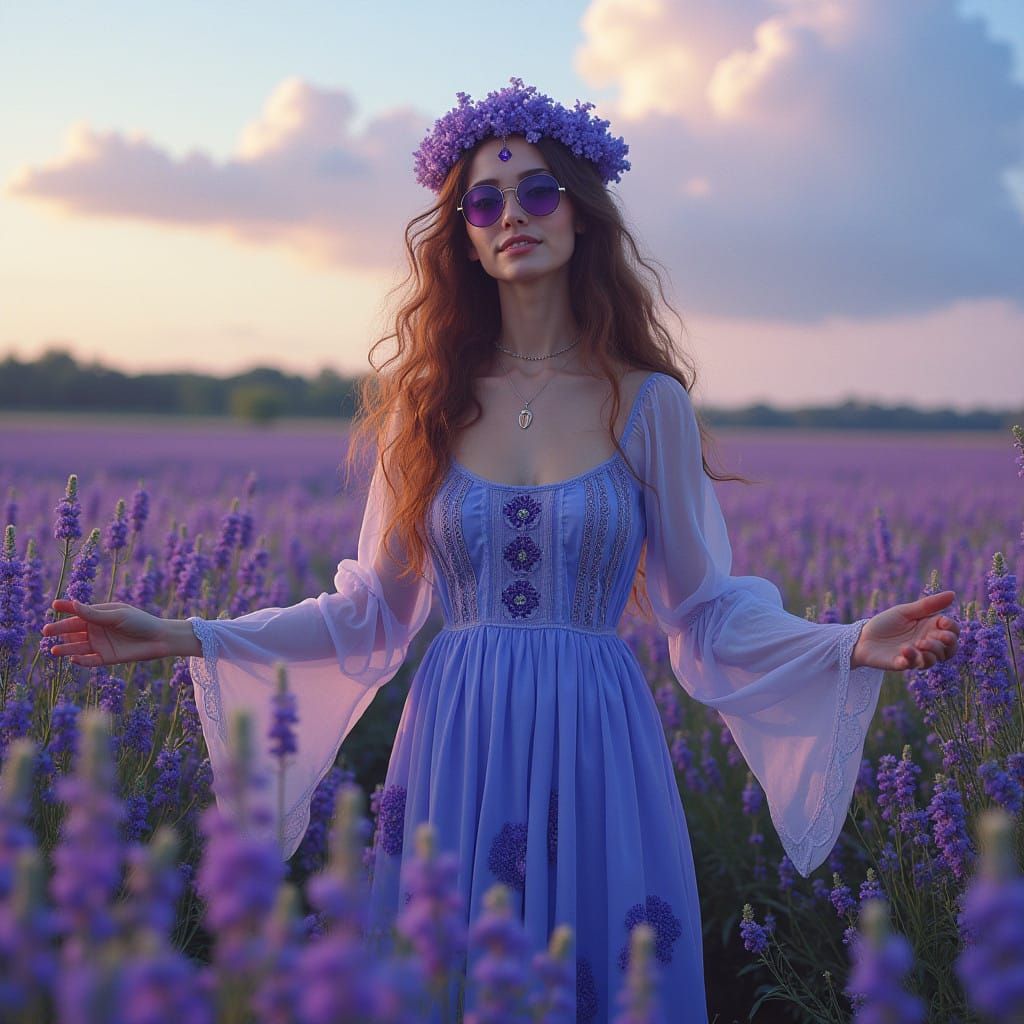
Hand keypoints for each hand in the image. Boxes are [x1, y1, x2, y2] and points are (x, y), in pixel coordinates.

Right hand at [43, 599, 173, 666]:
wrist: (159, 639)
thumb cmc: (141, 622)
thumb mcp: (117, 616)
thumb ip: (95, 614)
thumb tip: (73, 604)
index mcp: (99, 614)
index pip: (79, 611)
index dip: (66, 607)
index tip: (54, 605)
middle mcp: (96, 629)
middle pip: (74, 630)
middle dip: (59, 630)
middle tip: (46, 631)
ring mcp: (100, 644)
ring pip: (78, 646)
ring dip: (66, 648)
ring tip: (54, 650)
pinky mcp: (105, 658)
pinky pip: (89, 660)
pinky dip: (81, 661)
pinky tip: (74, 659)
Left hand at [852, 590, 959, 671]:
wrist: (862, 637)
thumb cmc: (886, 623)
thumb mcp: (906, 611)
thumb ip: (928, 605)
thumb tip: (953, 594)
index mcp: (930, 629)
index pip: (952, 632)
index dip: (953, 628)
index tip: (942, 621)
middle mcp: (926, 644)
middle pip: (949, 649)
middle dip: (947, 643)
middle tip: (937, 636)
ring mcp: (916, 656)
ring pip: (934, 659)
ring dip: (931, 651)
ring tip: (919, 643)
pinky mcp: (902, 664)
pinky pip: (912, 665)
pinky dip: (911, 658)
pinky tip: (904, 650)